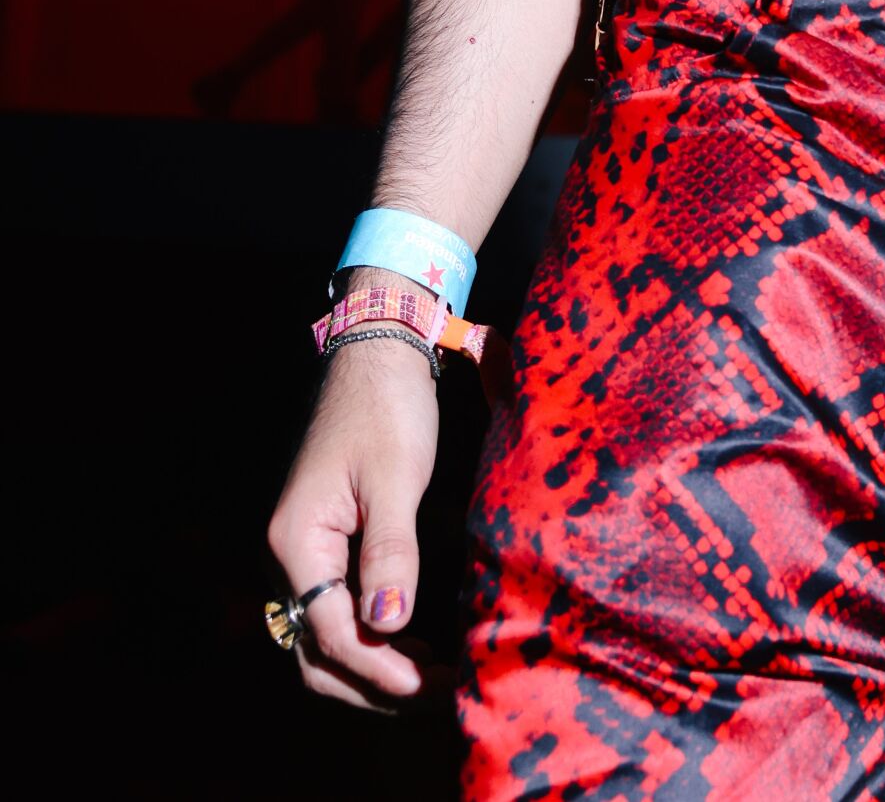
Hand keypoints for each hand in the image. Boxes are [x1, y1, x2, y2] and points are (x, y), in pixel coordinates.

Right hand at [266, 334, 439, 707]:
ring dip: (371, 667)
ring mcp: (304, 550)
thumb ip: (391, 554)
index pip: (332, 633)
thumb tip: (389, 626)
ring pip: (325, 637)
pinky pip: (337, 609)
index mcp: (297, 540)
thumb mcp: (395, 478)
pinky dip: (371, 636)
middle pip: (317, 652)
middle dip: (372, 684)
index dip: (381, 669)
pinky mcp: (325, 542)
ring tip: (430, 678)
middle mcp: (289, 554)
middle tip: (435, 693)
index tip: (431, 686)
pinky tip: (411, 640)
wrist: (376, 349)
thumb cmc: (386, 406)